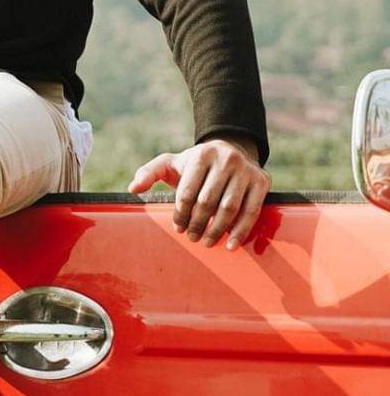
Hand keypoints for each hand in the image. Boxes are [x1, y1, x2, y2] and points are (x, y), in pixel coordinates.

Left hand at [127, 137, 270, 250]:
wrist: (233, 150)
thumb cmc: (197, 163)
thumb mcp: (172, 162)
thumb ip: (150, 172)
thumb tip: (133, 188)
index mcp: (201, 155)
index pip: (187, 191)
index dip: (180, 213)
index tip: (177, 228)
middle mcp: (225, 159)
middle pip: (207, 201)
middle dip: (197, 224)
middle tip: (191, 238)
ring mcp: (245, 170)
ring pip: (229, 208)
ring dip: (217, 230)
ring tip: (206, 242)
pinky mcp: (262, 181)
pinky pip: (251, 211)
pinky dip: (240, 231)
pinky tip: (230, 245)